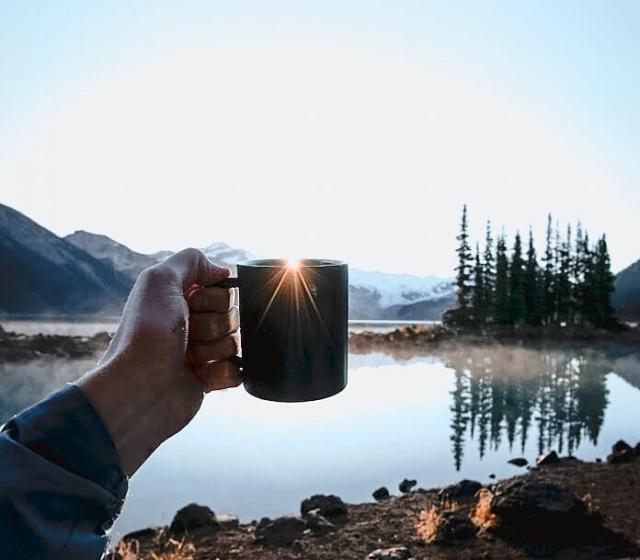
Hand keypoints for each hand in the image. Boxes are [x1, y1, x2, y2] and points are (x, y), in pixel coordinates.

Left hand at [76, 248, 240, 476]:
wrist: (139, 389)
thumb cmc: (145, 334)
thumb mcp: (159, 280)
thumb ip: (191, 260)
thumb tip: (223, 271)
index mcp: (179, 300)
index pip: (222, 290)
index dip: (211, 298)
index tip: (189, 306)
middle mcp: (190, 324)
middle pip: (232, 315)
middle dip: (213, 325)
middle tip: (186, 335)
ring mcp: (200, 352)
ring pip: (235, 342)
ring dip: (214, 350)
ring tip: (188, 359)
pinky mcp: (208, 380)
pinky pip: (237, 371)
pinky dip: (221, 373)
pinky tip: (199, 377)